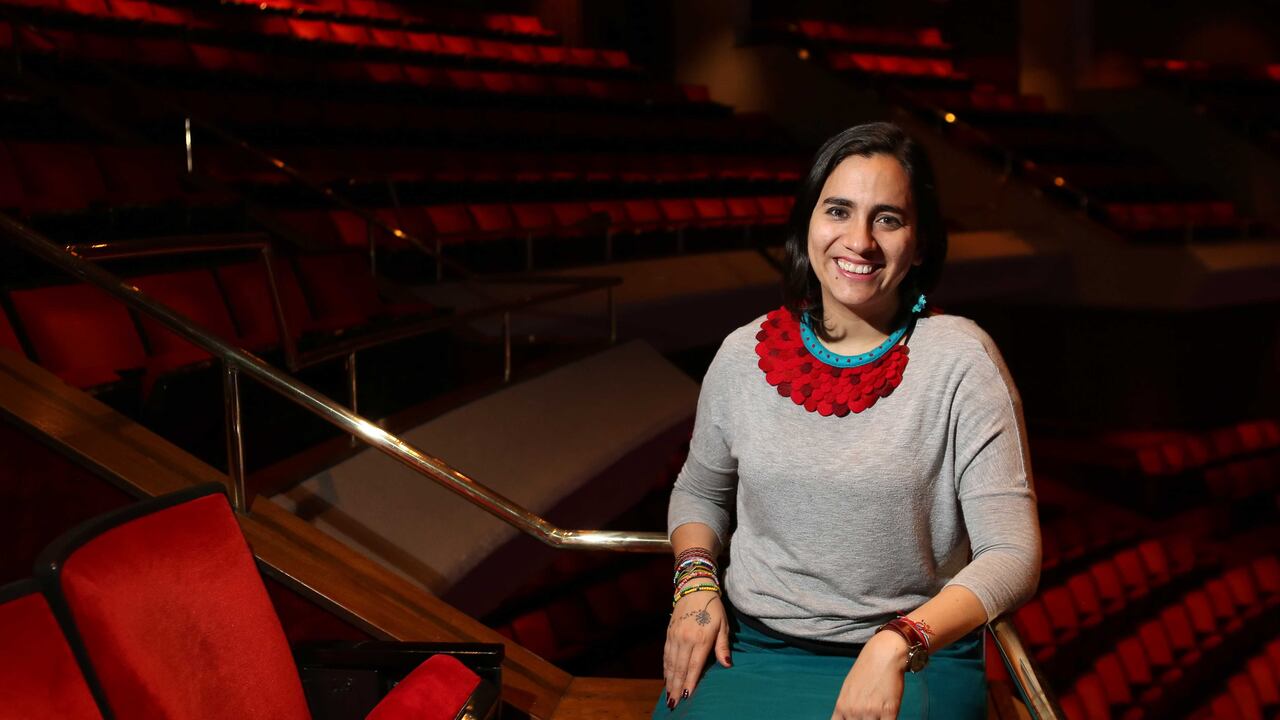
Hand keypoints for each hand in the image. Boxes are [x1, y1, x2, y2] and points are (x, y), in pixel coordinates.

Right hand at [662, 585, 730, 708]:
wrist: (694, 588)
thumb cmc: (713, 608)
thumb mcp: (723, 625)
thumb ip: (723, 646)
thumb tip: (727, 665)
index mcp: (701, 638)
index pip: (694, 666)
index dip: (690, 682)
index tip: (687, 697)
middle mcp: (685, 639)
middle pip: (679, 668)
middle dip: (677, 687)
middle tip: (674, 703)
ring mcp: (675, 636)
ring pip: (670, 663)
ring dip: (669, 680)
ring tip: (669, 695)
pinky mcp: (669, 633)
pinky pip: (666, 654)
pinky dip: (665, 668)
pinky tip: (666, 678)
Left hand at [830, 631, 908, 718]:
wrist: (883, 654)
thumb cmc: (866, 670)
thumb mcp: (848, 689)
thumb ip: (846, 708)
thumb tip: (846, 718)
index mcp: (842, 706)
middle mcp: (854, 711)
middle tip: (868, 716)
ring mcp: (871, 712)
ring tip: (878, 715)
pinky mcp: (889, 711)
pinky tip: (888, 716)